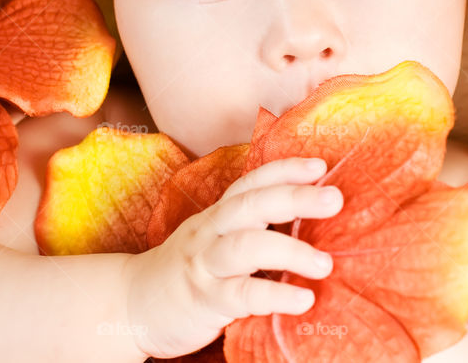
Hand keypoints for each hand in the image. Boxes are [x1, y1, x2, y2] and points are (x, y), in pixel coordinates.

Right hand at [125, 156, 343, 357]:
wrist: (132, 303)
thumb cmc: (189, 268)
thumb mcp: (216, 238)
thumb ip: (253, 226)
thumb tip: (311, 217)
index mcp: (218, 214)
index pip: (251, 183)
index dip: (284, 170)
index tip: (320, 165)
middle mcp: (211, 231)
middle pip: (252, 204)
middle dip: (295, 197)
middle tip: (335, 198)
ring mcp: (206, 264)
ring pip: (246, 246)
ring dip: (290, 250)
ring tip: (325, 263)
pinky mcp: (204, 301)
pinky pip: (242, 295)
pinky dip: (275, 295)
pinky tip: (304, 299)